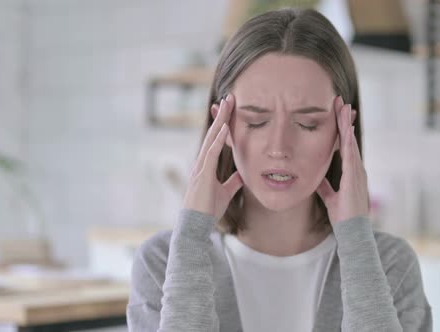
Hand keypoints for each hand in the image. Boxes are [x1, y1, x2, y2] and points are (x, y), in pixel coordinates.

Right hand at [183, 94, 242, 220]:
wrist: (196, 225)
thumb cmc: (208, 210)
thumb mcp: (225, 192)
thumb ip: (233, 182)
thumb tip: (243, 174)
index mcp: (206, 164)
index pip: (216, 139)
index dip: (223, 123)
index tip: (230, 108)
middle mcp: (202, 162)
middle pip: (213, 133)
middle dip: (222, 115)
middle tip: (230, 97)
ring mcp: (201, 167)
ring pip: (211, 138)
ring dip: (220, 121)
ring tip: (228, 104)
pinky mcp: (202, 175)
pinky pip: (211, 153)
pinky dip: (218, 140)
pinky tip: (225, 128)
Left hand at [316, 96, 368, 223]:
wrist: (352, 231)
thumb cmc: (343, 216)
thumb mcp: (329, 197)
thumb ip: (323, 186)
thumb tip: (314, 177)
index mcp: (350, 172)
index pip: (345, 146)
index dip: (341, 129)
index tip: (338, 113)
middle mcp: (356, 169)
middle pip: (349, 139)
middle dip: (345, 120)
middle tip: (341, 102)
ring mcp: (357, 172)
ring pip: (351, 143)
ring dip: (346, 125)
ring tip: (343, 108)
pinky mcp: (354, 178)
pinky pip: (351, 156)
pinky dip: (348, 142)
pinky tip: (345, 130)